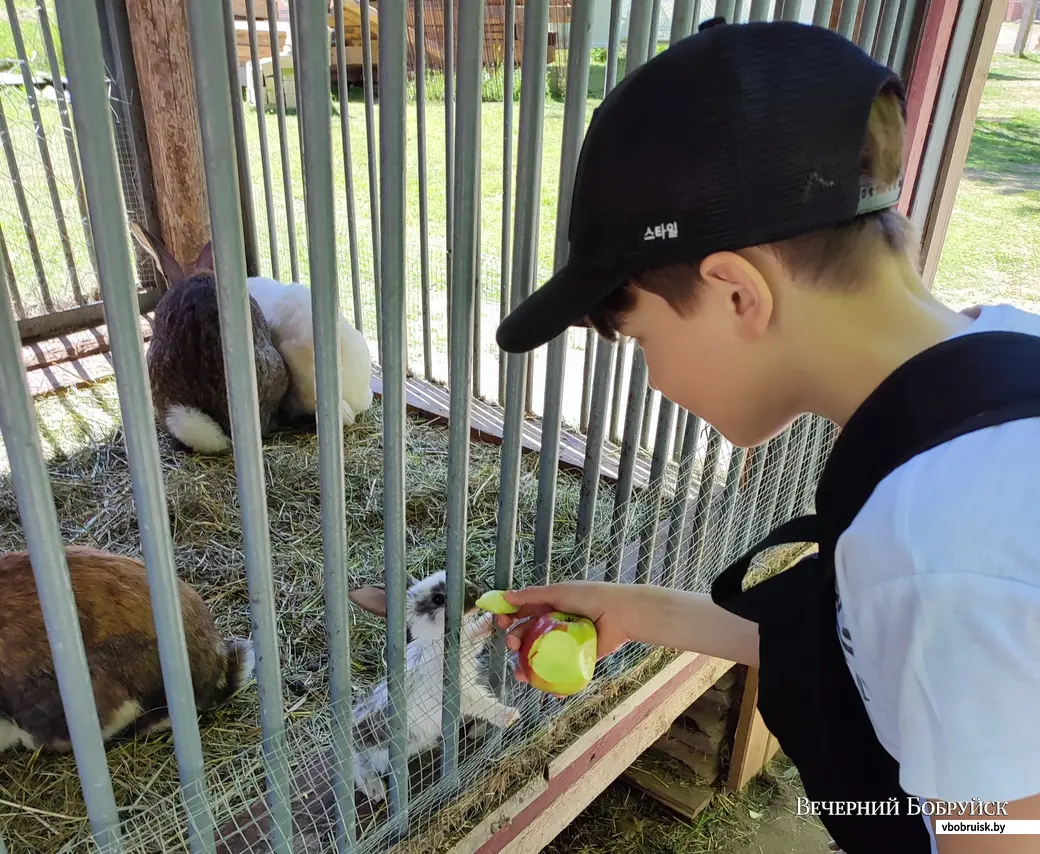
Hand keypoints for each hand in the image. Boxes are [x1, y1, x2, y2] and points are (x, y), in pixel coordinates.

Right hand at [495, 581, 631, 686]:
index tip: (500, 623)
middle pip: (528, 637)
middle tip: (512, 645)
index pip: (523, 613)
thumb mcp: (558, 592)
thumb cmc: (589, 597)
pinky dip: (553, 683)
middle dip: (515, 642)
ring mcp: (564, 644)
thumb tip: (505, 596)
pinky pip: (561, 672)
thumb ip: (532, 596)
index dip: (509, 618)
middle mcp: (554, 626)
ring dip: (527, 667)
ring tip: (521, 674)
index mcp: (549, 607)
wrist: (619, 613)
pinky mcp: (577, 659)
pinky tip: (546, 689)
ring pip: (540, 658)